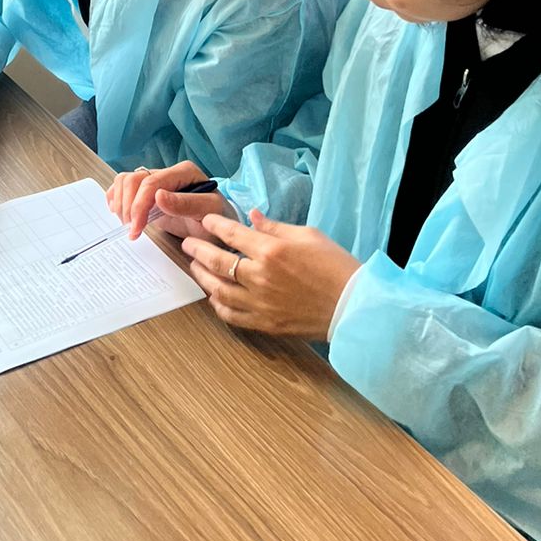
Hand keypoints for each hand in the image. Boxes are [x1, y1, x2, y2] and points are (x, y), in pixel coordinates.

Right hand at [106, 160, 210, 238]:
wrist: (219, 227)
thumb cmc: (218, 219)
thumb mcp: (209, 213)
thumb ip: (187, 204)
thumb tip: (159, 196)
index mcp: (184, 172)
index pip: (151, 183)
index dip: (139, 205)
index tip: (136, 229)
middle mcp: (168, 173)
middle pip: (134, 179)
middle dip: (128, 207)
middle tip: (132, 230)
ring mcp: (157, 181)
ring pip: (126, 180)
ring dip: (121, 203)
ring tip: (127, 224)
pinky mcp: (149, 192)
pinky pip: (124, 186)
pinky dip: (117, 198)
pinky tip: (120, 213)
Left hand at [182, 209, 359, 339]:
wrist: (353, 305)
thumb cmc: (335, 265)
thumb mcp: (308, 235)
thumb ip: (274, 227)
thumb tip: (252, 216)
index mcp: (272, 251)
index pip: (232, 233)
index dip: (214, 225)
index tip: (205, 221)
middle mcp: (260, 277)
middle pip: (217, 262)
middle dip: (197, 251)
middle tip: (188, 245)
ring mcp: (260, 303)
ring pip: (218, 290)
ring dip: (202, 277)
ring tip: (195, 268)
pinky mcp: (265, 323)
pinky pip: (232, 315)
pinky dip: (218, 305)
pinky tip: (214, 297)